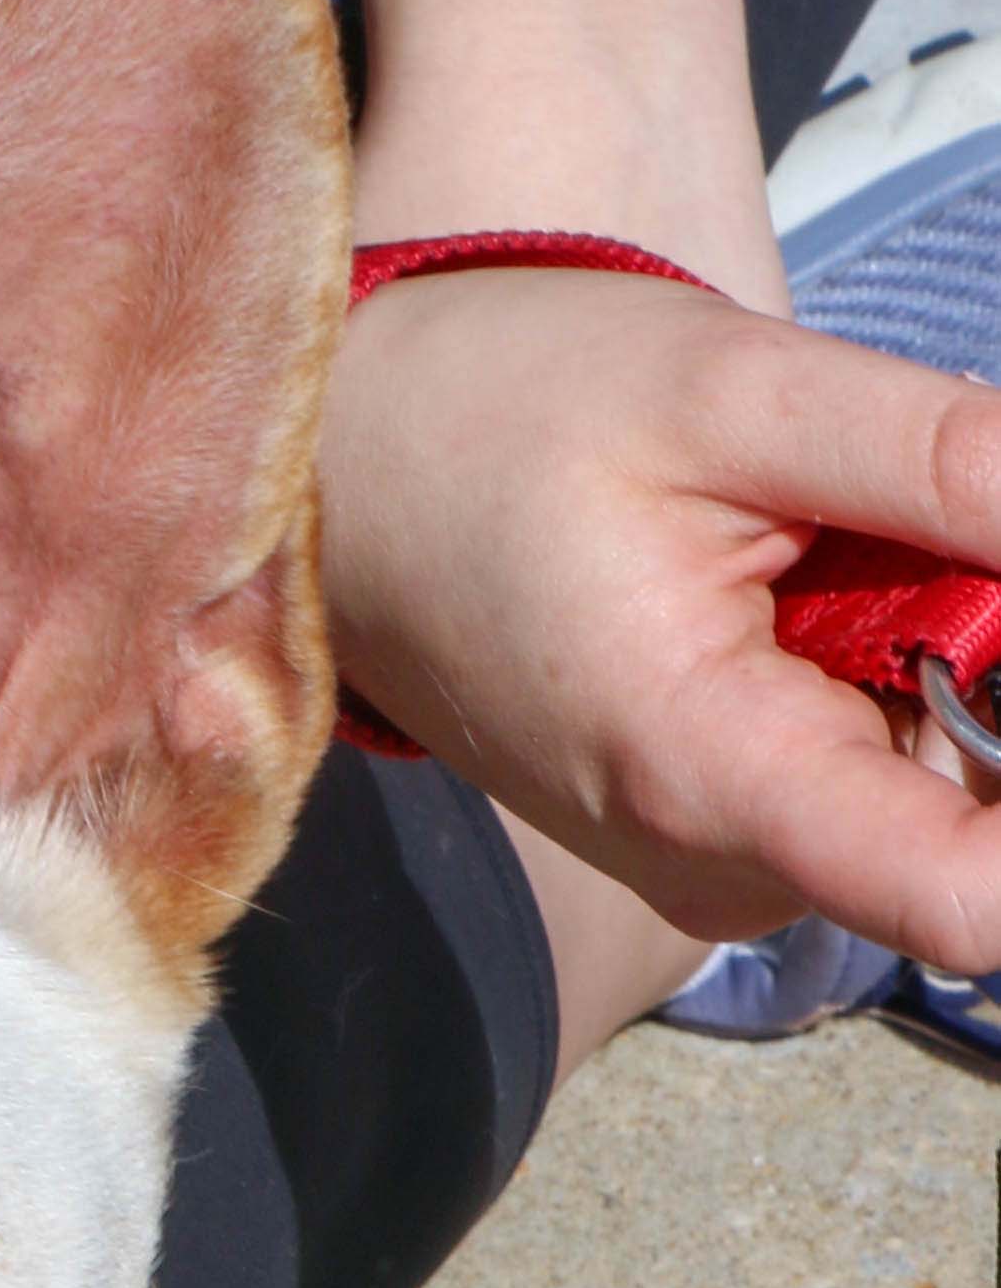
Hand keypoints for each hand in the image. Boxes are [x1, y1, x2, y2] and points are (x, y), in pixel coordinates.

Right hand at [321, 262, 1000, 963]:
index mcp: (707, 775)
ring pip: (944, 784)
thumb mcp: (733, 388)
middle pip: (976, 811)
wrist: (350, 480)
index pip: (969, 898)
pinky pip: (884, 774)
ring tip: (827, 536)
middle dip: (991, 659)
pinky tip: (811, 580)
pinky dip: (900, 668)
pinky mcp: (726, 837)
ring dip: (949, 652)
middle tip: (896, 520)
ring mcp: (720, 863)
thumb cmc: (503, 418)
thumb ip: (941, 461)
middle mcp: (719, 864)